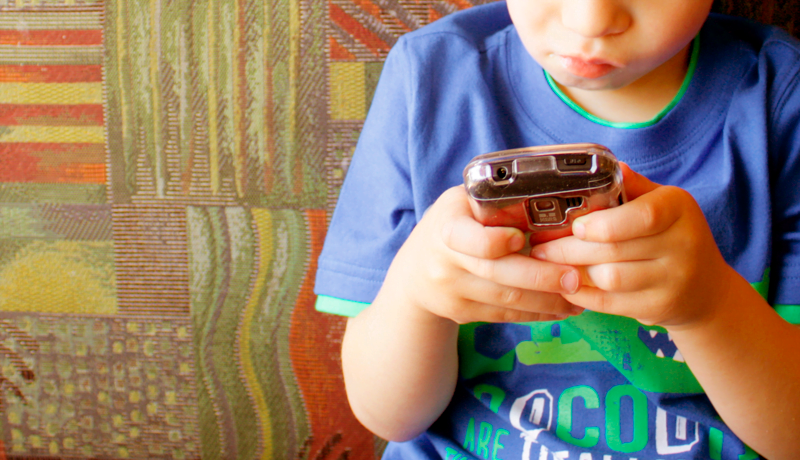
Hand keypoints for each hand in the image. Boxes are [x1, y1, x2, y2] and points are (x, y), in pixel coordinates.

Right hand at [379, 186, 583, 324]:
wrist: (415, 271)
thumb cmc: (453, 225)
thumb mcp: (462, 204)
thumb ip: (495, 203)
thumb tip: (556, 197)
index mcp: (447, 225)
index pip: (472, 239)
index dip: (497, 241)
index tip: (522, 239)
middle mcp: (445, 261)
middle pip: (498, 274)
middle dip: (542, 278)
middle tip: (576, 278)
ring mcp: (452, 291)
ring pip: (506, 301)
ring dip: (547, 301)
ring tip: (578, 296)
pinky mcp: (461, 313)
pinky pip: (504, 316)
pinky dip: (536, 313)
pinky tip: (560, 308)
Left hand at [531, 163, 734, 328]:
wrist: (707, 289)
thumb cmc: (672, 236)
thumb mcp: (662, 203)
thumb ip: (633, 187)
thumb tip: (608, 165)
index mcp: (678, 209)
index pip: (641, 216)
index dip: (602, 224)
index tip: (575, 226)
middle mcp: (682, 244)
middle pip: (614, 250)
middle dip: (567, 249)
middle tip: (539, 247)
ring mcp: (673, 280)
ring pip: (609, 278)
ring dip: (571, 271)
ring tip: (547, 265)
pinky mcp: (659, 307)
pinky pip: (610, 303)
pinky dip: (582, 294)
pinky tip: (565, 285)